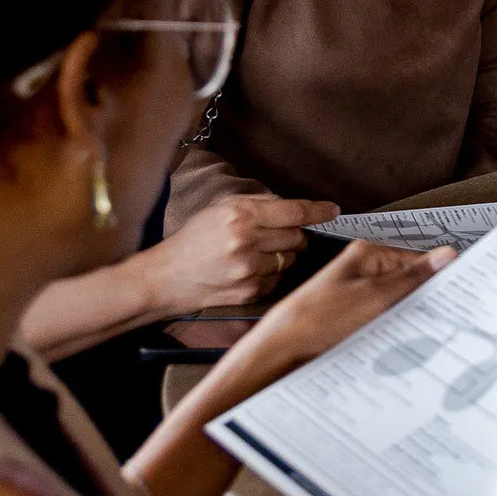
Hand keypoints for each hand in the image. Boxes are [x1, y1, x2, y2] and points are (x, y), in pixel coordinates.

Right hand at [139, 194, 338, 315]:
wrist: (164, 279)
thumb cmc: (192, 241)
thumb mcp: (220, 209)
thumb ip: (258, 203)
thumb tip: (293, 206)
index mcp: (240, 215)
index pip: (294, 211)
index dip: (318, 211)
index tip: (332, 211)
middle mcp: (246, 241)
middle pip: (297, 237)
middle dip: (292, 236)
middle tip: (273, 237)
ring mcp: (248, 269)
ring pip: (289, 259)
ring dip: (280, 256)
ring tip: (253, 254)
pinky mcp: (248, 291)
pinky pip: (277, 279)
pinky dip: (269, 274)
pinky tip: (247, 271)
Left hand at [227, 241, 451, 385]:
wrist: (280, 351)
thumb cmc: (318, 320)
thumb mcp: (375, 297)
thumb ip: (413, 277)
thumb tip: (447, 255)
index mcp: (367, 254)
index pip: (418, 260)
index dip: (437, 278)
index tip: (455, 295)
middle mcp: (361, 269)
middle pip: (407, 281)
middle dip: (422, 298)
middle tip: (437, 317)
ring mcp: (355, 293)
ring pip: (396, 302)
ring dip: (406, 315)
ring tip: (413, 329)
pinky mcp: (350, 315)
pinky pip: (381, 317)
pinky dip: (390, 327)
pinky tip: (394, 338)